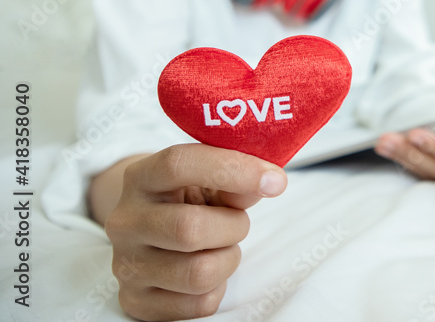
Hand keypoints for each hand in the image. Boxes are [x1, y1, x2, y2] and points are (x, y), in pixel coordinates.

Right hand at [102, 144, 287, 320]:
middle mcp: (125, 221)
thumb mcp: (208, 178)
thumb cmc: (188, 199)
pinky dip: (218, 288)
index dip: (233, 169)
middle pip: (189, 228)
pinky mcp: (136, 301)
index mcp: (140, 177)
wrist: (149, 232)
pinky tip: (207, 268)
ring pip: (198, 273)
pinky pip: (199, 305)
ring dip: (228, 259)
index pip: (178, 164)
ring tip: (221, 247)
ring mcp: (126, 265)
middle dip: (233, 226)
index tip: (274, 181)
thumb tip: (268, 184)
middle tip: (238, 222)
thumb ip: (236, 177)